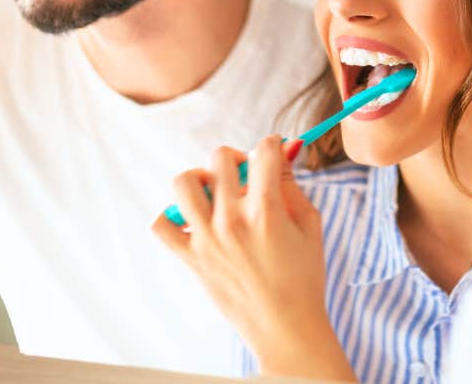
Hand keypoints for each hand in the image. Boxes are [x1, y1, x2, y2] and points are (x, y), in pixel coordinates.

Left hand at [152, 136, 355, 381]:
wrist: (285, 327)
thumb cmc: (303, 279)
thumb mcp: (310, 226)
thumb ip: (293, 187)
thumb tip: (281, 155)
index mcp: (265, 210)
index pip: (263, 151)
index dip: (273, 145)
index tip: (274, 151)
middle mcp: (231, 220)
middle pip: (220, 158)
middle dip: (238, 158)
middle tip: (247, 175)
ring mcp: (206, 239)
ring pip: (184, 182)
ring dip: (200, 178)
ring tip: (215, 193)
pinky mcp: (191, 259)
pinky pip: (161, 225)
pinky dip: (171, 217)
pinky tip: (193, 221)